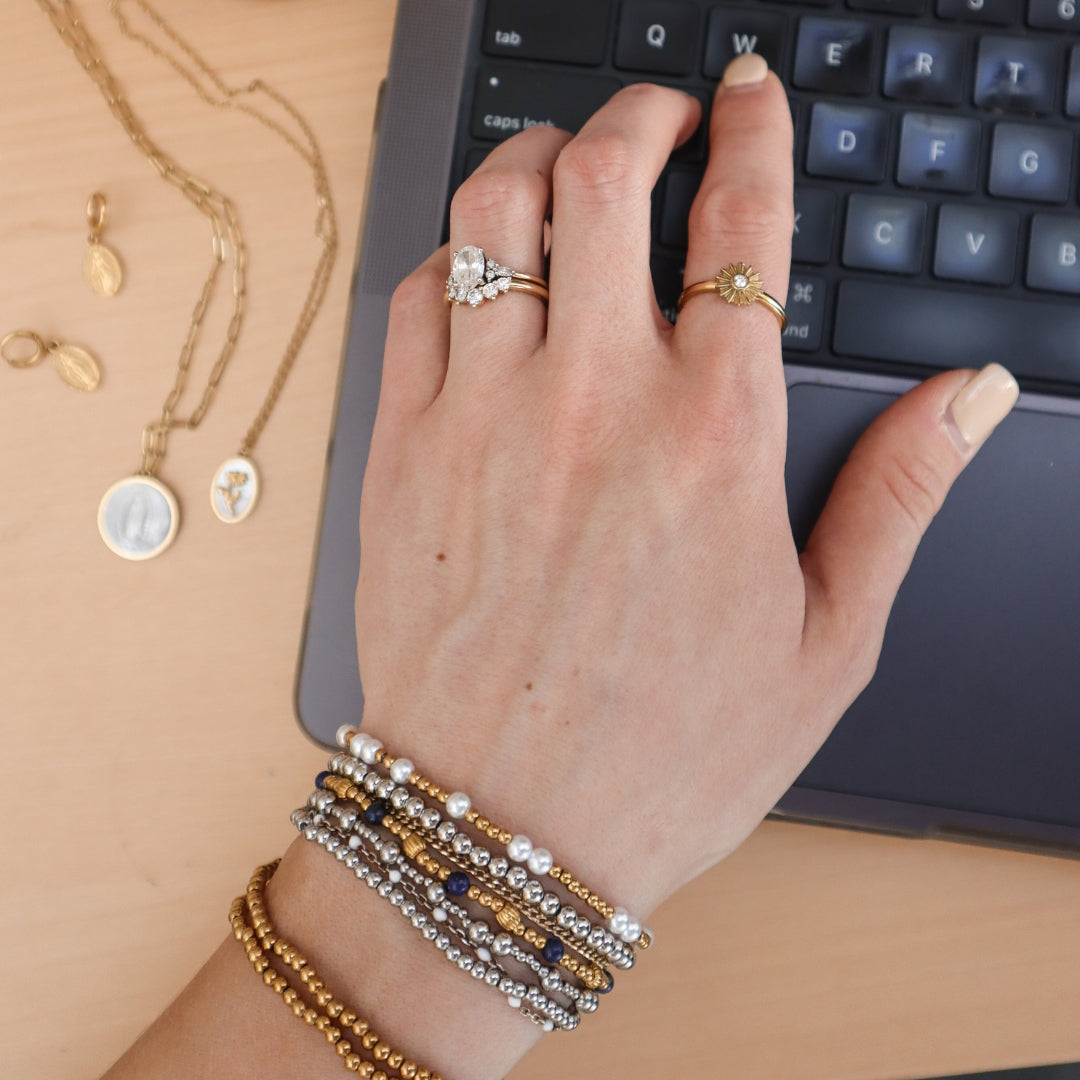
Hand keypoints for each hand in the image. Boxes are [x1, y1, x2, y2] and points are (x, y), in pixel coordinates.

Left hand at [353, 56, 1017, 916]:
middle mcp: (593, 405)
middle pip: (604, 175)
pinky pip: (414, 299)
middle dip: (640, 113)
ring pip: (493, 211)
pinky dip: (452, 253)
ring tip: (563, 165)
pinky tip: (480, 268)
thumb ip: (897, 495)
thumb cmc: (665, 755)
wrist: (505, 830)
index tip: (754, 93)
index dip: (756, 131)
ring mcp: (483, 420)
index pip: (743, 226)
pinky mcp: (402, 453)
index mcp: (714, 439)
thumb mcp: (824, 642)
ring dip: (534, 156)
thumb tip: (968, 397)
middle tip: (662, 114)